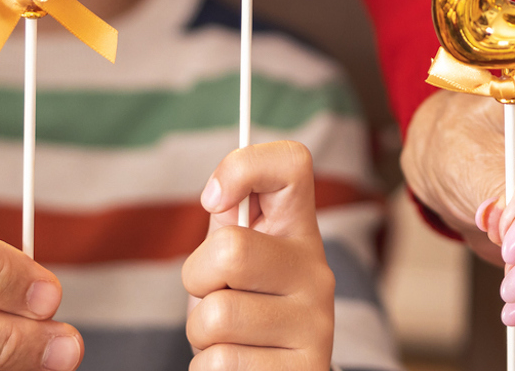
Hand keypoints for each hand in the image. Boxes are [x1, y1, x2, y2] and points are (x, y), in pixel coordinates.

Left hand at [183, 142, 334, 370]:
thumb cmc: (246, 312)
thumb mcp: (237, 266)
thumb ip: (228, 228)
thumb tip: (217, 194)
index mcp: (298, 231)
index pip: (292, 163)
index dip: (242, 167)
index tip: (213, 200)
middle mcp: (317, 272)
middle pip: (229, 250)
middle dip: (197, 279)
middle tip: (213, 294)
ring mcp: (317, 324)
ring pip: (215, 316)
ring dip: (200, 334)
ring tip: (227, 337)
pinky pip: (219, 364)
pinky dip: (207, 369)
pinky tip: (239, 365)